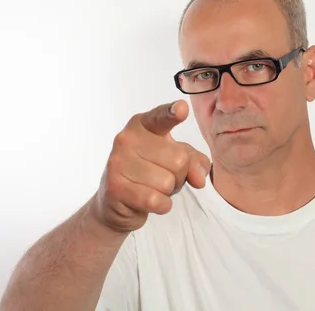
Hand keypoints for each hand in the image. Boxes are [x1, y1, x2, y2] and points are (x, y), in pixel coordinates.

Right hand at [92, 100, 209, 232]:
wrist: (116, 203)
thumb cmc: (150, 173)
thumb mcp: (176, 160)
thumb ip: (195, 161)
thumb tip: (198, 179)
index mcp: (142, 125)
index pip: (160, 117)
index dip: (172, 113)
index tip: (181, 109)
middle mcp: (126, 139)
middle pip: (179, 160)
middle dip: (179, 176)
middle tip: (162, 177)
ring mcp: (118, 162)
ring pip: (167, 182)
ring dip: (168, 192)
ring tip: (152, 188)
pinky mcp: (115, 188)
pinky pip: (156, 200)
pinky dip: (161, 205)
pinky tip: (150, 201)